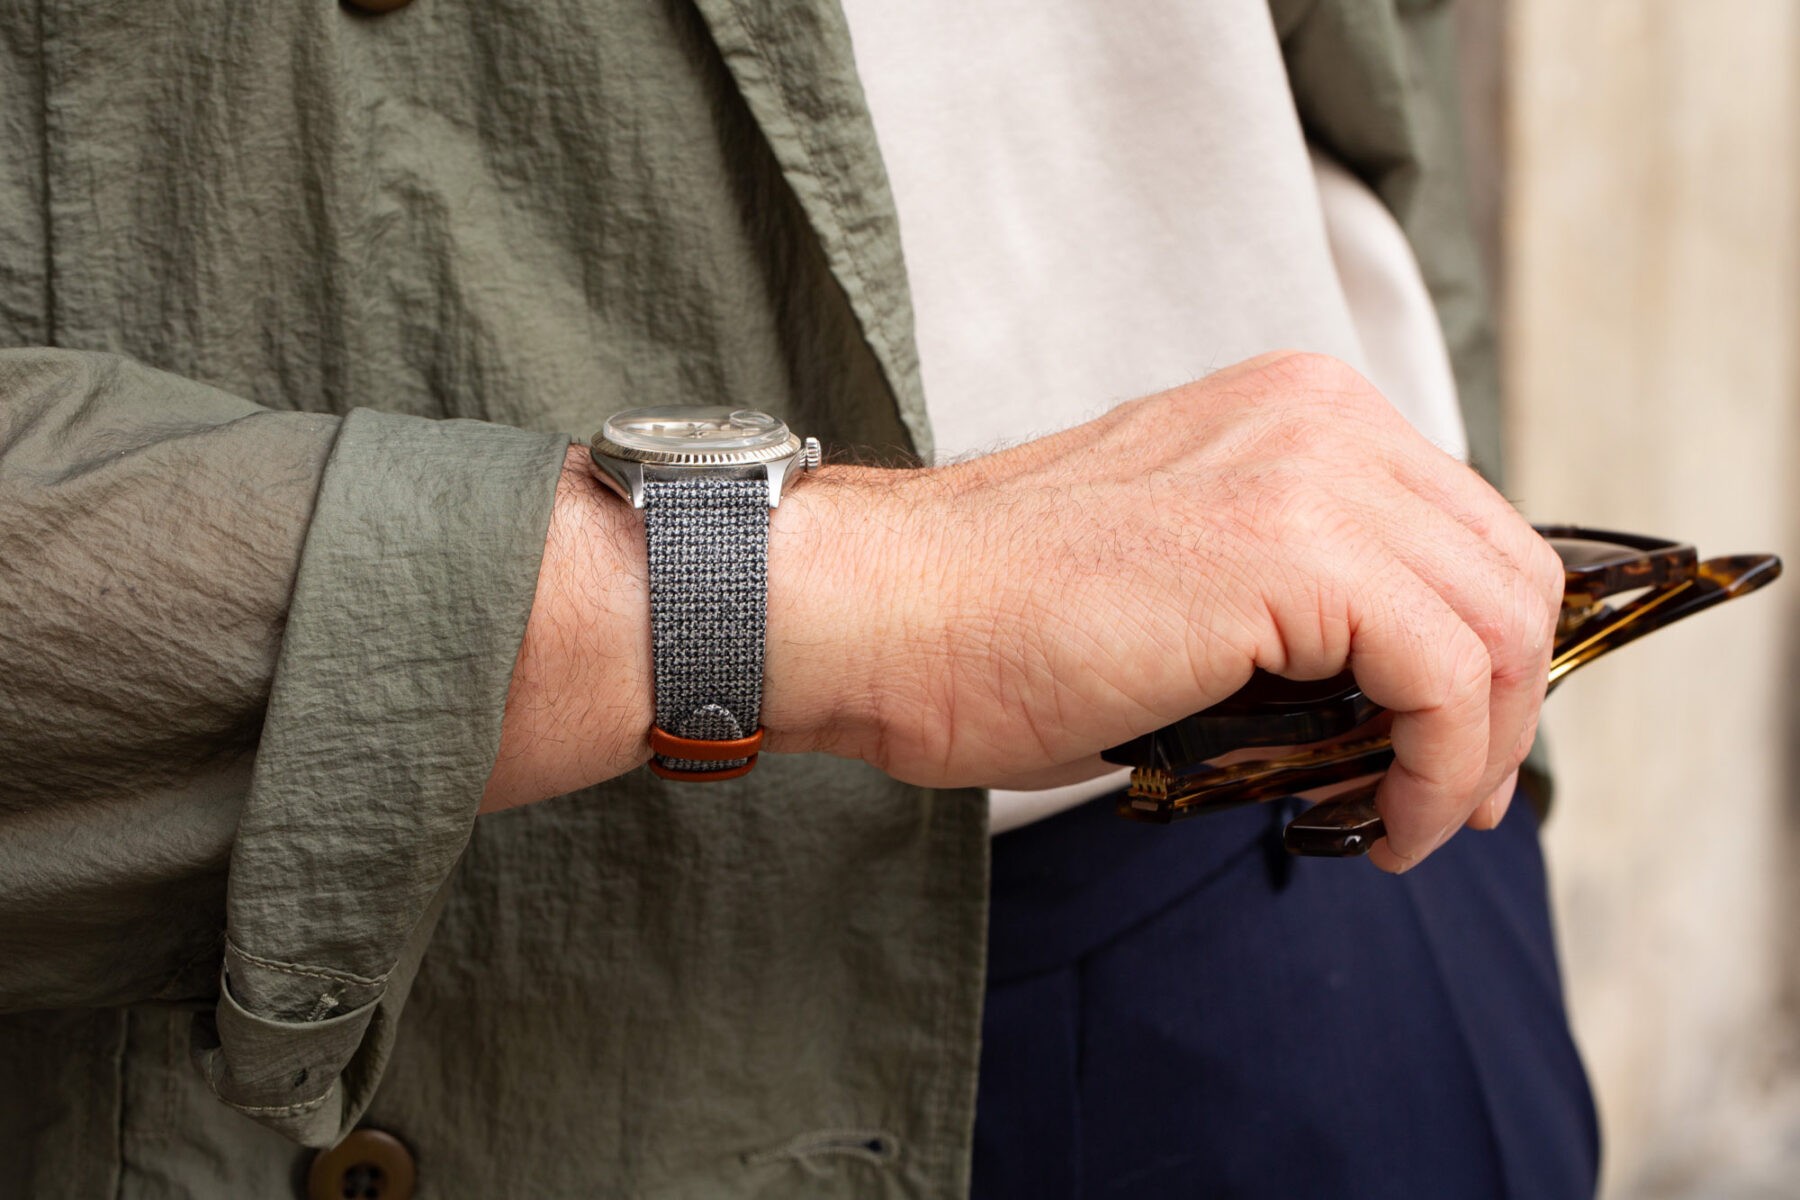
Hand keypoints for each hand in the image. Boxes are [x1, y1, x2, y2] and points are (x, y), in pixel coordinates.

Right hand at [767, 353, 1561, 871]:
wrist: (887, 615)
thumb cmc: (998, 624)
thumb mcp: (1185, 579)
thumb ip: (1297, 603)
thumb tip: (1390, 700)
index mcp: (1294, 408)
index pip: (1466, 528)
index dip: (1488, 651)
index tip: (1458, 746)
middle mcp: (1321, 414)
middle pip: (1511, 569)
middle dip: (1508, 705)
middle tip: (1457, 799)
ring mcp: (1312, 471)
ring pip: (1504, 623)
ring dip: (1481, 751)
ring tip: (1410, 822)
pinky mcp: (1296, 551)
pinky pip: (1451, 681)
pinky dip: (1444, 775)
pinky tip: (1386, 826)